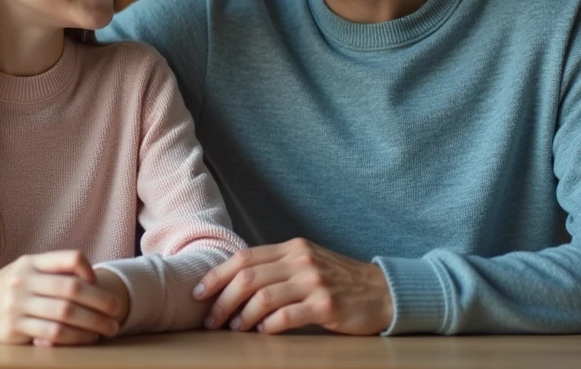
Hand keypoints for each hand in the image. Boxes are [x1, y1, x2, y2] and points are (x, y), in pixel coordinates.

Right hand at [0, 250, 124, 345]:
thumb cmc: (10, 285)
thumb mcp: (27, 268)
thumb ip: (55, 270)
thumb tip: (92, 280)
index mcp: (32, 262)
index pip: (70, 258)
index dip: (89, 270)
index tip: (98, 283)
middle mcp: (25, 280)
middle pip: (72, 290)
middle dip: (101, 302)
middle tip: (117, 311)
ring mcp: (18, 304)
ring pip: (65, 313)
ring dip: (93, 323)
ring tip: (109, 329)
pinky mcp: (15, 327)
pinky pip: (52, 333)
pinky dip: (75, 337)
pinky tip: (87, 339)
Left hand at [192, 238, 393, 335]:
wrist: (383, 292)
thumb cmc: (339, 281)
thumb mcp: (307, 264)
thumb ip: (277, 267)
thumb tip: (235, 283)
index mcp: (292, 248)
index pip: (244, 257)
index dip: (217, 275)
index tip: (198, 292)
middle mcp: (300, 260)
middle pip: (248, 277)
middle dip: (222, 300)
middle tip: (210, 319)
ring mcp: (314, 281)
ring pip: (262, 297)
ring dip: (241, 316)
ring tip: (232, 329)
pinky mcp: (326, 305)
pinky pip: (286, 315)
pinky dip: (268, 326)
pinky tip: (261, 333)